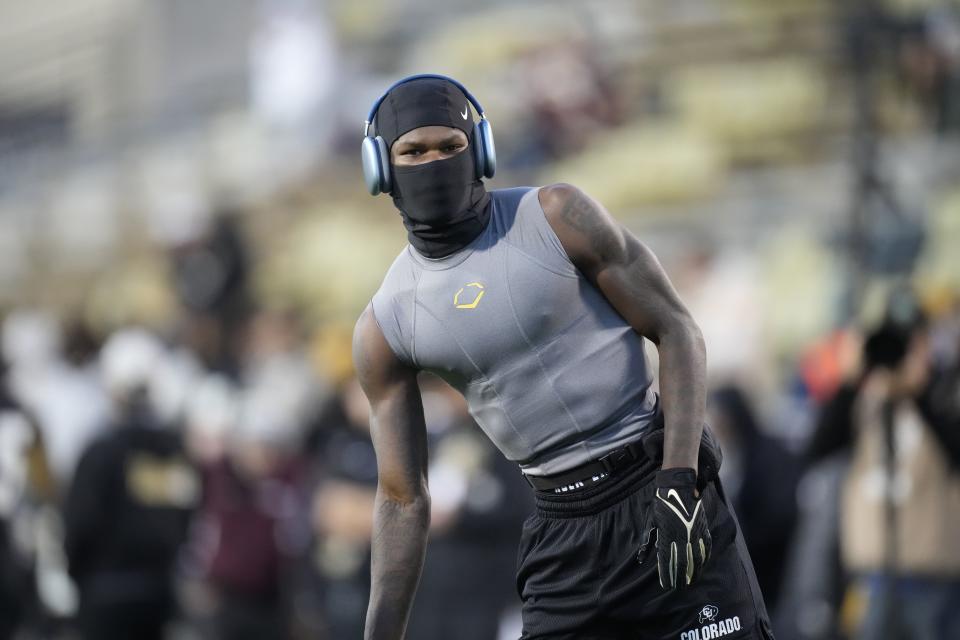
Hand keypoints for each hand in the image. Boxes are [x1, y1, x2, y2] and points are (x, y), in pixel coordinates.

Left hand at [639, 468, 711, 590]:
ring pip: (696, 558)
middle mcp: (682, 537)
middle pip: (683, 563)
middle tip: (679, 587)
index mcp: (668, 535)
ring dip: (694, 571)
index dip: (667, 574)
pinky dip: (704, 557)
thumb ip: (647, 540)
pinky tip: (702, 565)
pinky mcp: (702, 528)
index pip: (667, 560)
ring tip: (691, 581)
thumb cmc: (661, 502)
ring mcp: (694, 533)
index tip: (666, 584)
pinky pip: (705, 546)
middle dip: (680, 577)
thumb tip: (641, 557)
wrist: (679, 486)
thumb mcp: (651, 521)